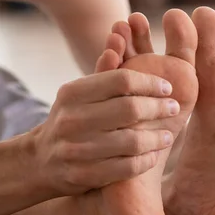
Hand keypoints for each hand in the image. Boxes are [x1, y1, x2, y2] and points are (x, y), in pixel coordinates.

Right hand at [30, 69, 178, 195]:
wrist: (40, 161)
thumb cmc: (73, 119)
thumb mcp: (81, 94)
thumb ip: (105, 74)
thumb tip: (124, 38)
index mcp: (72, 93)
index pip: (121, 80)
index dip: (150, 83)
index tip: (167, 88)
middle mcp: (72, 119)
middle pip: (130, 109)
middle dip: (158, 108)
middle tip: (173, 108)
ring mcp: (76, 149)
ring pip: (131, 141)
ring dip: (156, 137)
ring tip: (168, 135)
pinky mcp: (83, 175)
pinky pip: (126, 167)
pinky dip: (146, 160)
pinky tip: (153, 155)